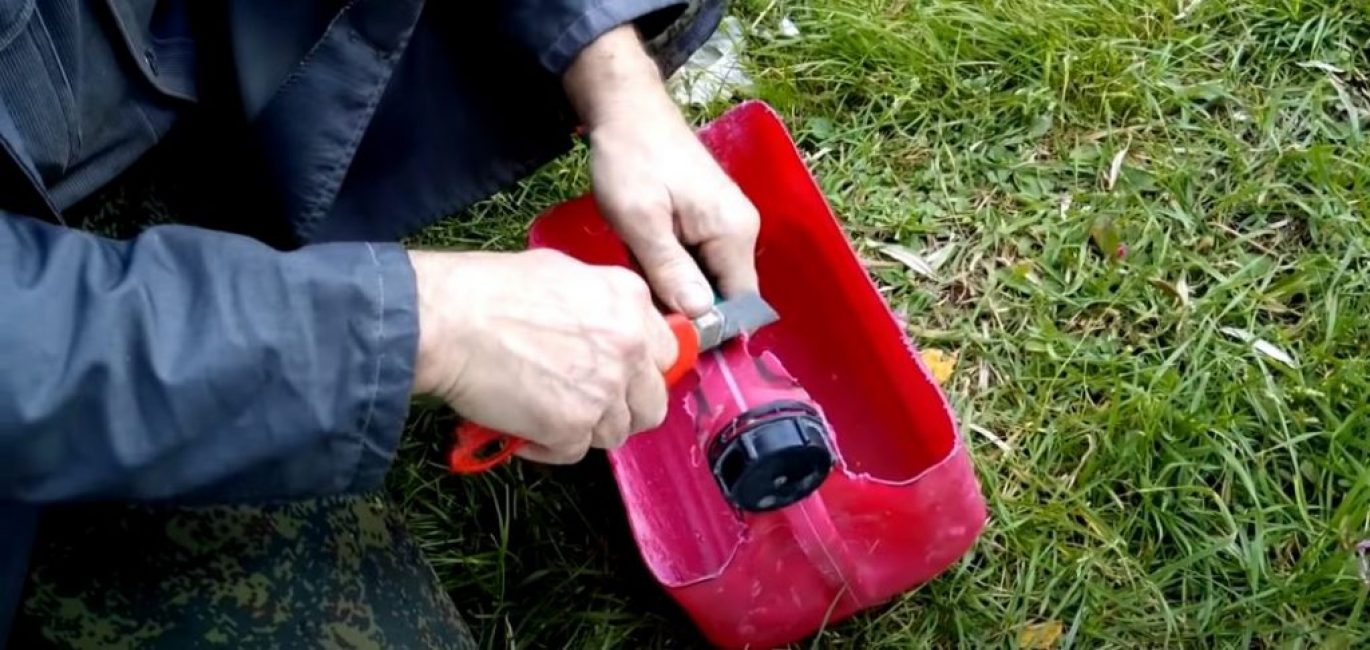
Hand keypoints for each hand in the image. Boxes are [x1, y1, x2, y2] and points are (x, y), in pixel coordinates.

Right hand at [408, 249, 677, 463]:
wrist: (447, 320)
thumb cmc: (488, 291)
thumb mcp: (564, 274)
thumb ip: (602, 304)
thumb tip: (609, 328)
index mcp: (630, 301)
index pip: (666, 352)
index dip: (641, 370)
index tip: (622, 377)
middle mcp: (629, 346)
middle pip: (652, 403)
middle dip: (623, 409)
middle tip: (589, 406)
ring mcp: (605, 390)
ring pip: (615, 433)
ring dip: (584, 429)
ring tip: (545, 411)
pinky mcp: (573, 427)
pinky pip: (573, 452)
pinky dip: (548, 446)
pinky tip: (523, 426)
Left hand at [563, 25, 759, 317]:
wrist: (626, 109)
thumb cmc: (631, 158)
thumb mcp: (641, 219)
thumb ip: (670, 270)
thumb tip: (699, 318)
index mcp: (734, 232)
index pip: (741, 304)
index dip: (711, 329)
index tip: (669, 338)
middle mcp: (740, 231)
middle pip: (722, 295)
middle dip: (684, 307)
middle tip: (639, 302)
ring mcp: (725, 225)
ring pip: (704, 280)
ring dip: (670, 285)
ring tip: (635, 269)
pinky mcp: (707, 220)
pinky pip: (694, 261)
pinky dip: (666, 266)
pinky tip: (639, 253)